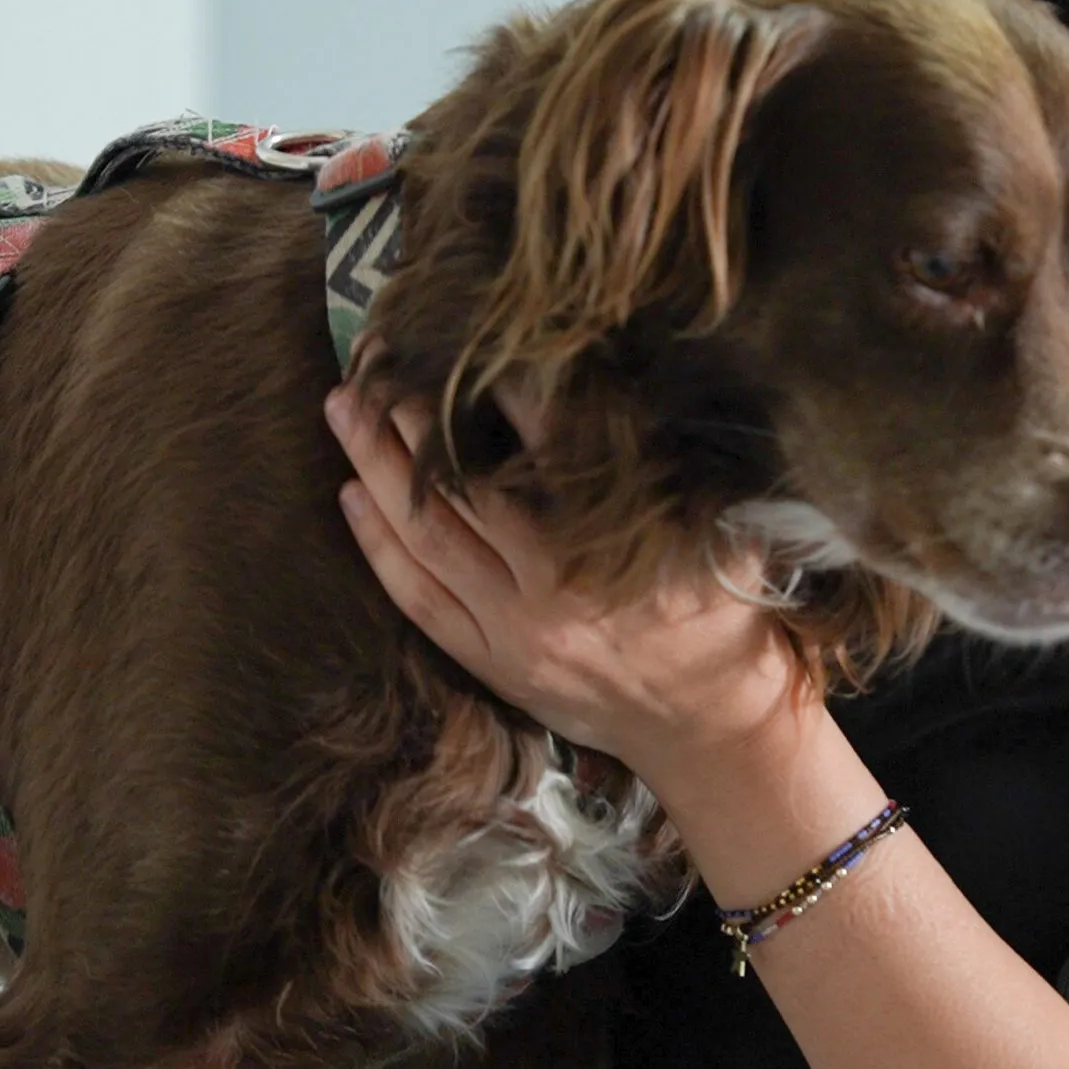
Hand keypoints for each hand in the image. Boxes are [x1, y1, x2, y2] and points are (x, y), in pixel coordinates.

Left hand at [321, 383, 810, 781]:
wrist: (711, 729)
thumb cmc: (724, 620)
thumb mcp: (725, 535)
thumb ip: (681, 470)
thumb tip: (640, 387)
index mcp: (612, 548)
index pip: (544, 445)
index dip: (503, 387)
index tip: (471, 339)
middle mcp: (552, 589)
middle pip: (460, 488)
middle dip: (409, 417)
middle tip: (373, 360)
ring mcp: (514, 631)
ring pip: (426, 539)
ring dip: (375, 468)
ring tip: (343, 410)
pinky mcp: (493, 662)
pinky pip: (419, 601)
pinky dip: (379, 548)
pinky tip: (351, 497)